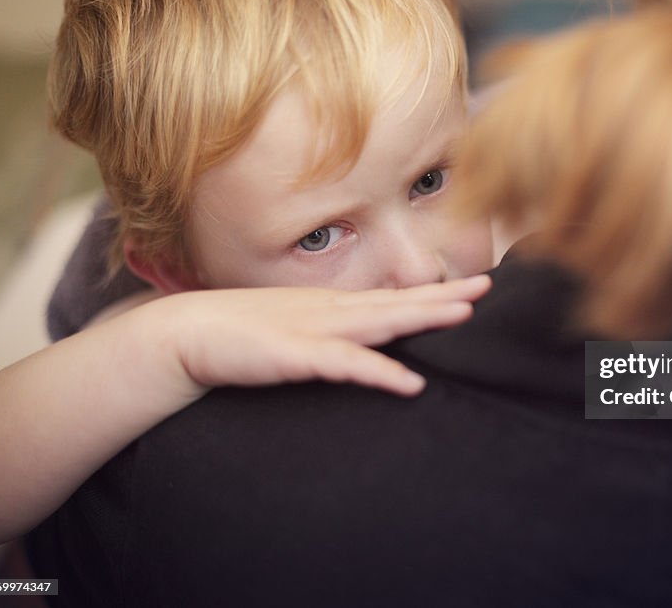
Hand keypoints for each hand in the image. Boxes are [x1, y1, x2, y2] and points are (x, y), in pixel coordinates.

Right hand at [138, 275, 491, 397]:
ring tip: (463, 313)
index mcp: (332, 308)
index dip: (432, 293)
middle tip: (487, 287)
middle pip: (397, 303)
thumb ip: (327, 336)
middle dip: (443, 296)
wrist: (185, 334)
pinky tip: (410, 384)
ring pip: (379, 323)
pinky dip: (380, 373)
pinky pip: (346, 366)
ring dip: (422, 317)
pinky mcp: (295, 356)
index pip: (392, 298)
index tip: (471, 287)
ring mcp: (314, 330)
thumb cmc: (239, 335)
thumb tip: (358, 344)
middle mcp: (330, 313)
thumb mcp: (293, 331)